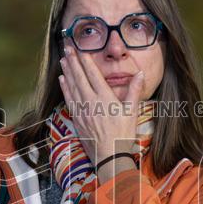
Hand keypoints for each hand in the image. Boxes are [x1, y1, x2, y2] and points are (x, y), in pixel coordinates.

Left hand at [58, 49, 144, 165]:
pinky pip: (69, 99)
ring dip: (67, 71)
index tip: (81, 50)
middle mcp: (91, 101)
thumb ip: (135, 91)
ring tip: (64, 59)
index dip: (86, 61)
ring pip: (72, 86)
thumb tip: (140, 74)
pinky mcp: (77, 118)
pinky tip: (62, 80)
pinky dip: (65, 88)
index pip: (93, 74)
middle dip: (73, 61)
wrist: (109, 156)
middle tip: (67, 47)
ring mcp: (82, 110)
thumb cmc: (123, 135)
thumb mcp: (132, 112)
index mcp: (105, 98)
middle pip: (80, 77)